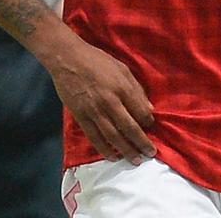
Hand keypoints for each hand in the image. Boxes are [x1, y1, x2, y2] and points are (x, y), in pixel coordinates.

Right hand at [50, 41, 156, 163]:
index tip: (151, 128)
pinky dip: (104, 149)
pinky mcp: (81, 116)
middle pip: (129, 128)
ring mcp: (94, 111)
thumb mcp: (122, 69)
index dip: (148, 122)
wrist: (68, 59)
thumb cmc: (98, 61)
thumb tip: (149, 109)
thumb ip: (136, 89)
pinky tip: (113, 156)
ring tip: (136, 160)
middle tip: (150, 154)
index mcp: (122, 88)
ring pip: (113, 136)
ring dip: (126, 150)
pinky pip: (94, 137)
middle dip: (142, 142)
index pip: (140, 112)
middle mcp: (109, 102)